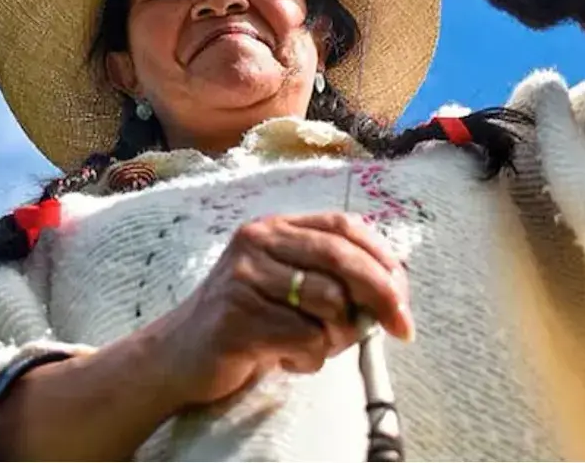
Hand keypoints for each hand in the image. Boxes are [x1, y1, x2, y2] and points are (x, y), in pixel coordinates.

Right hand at [158, 212, 413, 406]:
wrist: (180, 354)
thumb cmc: (248, 321)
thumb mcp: (287, 285)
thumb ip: (331, 279)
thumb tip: (393, 297)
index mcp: (274, 227)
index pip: (342, 226)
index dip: (382, 257)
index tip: (404, 294)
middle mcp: (257, 242)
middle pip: (341, 257)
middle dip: (382, 294)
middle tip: (402, 327)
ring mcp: (244, 277)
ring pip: (328, 303)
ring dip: (337, 337)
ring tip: (311, 347)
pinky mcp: (237, 317)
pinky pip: (306, 340)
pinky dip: (309, 359)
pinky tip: (285, 359)